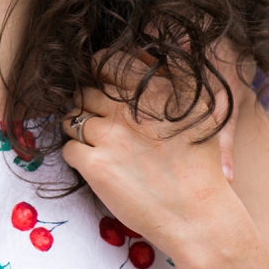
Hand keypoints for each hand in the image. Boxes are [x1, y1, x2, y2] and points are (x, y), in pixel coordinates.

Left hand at [75, 44, 253, 182]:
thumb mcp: (200, 107)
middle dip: (86, 103)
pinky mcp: (95, 165)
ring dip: (79, 129)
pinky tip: (95, 164)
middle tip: (99, 121)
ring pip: (72, 119)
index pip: (103, 64)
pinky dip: (77, 156)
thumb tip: (143, 51)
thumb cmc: (200, 165)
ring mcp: (108, 136)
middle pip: (84, 92)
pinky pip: (68, 149)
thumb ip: (172, 74)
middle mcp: (126, 109)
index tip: (99, 84)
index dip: (96, 73)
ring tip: (98, 144)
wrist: (198, 216)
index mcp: (151, 91)